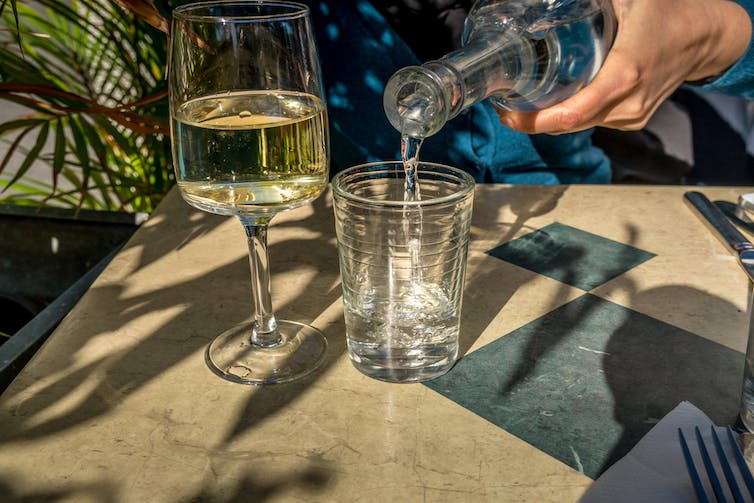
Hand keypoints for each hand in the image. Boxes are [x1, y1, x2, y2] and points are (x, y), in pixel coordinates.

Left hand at [496, 0, 751, 133]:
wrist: (704, 36)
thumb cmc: (666, 13)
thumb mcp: (626, 0)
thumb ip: (588, 2)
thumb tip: (548, 2)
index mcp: (624, 74)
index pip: (572, 114)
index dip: (535, 121)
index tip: (508, 113)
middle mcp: (627, 103)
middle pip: (569, 124)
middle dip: (533, 120)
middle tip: (506, 105)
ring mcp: (631, 116)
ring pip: (580, 125)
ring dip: (550, 118)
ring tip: (524, 103)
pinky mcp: (633, 121)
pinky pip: (593, 122)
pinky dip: (571, 115)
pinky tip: (556, 101)